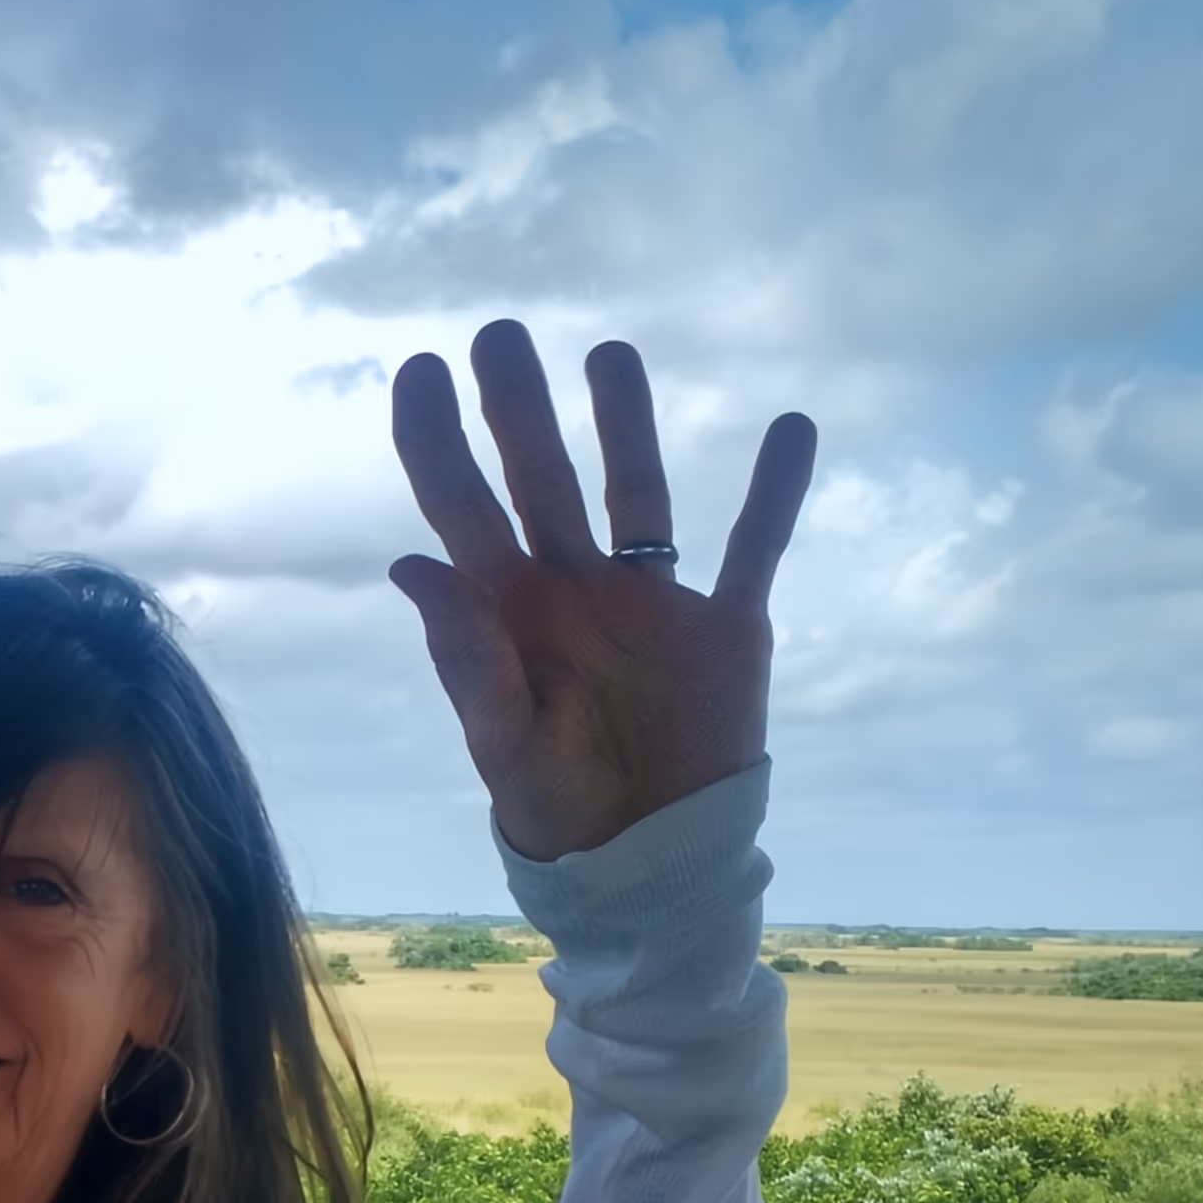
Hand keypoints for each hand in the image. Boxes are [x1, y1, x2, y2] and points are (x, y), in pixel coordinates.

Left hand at [390, 321, 815, 861]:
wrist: (650, 870)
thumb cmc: (561, 812)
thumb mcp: (505, 744)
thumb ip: (466, 658)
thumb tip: (410, 564)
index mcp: (506, 613)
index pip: (460, 507)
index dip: (436, 439)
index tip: (420, 367)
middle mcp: (572, 589)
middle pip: (540, 478)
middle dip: (517, 408)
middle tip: (499, 333)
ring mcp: (650, 602)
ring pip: (638, 492)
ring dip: (626, 424)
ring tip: (609, 353)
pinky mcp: (726, 628)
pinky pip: (753, 546)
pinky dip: (775, 491)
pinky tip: (792, 428)